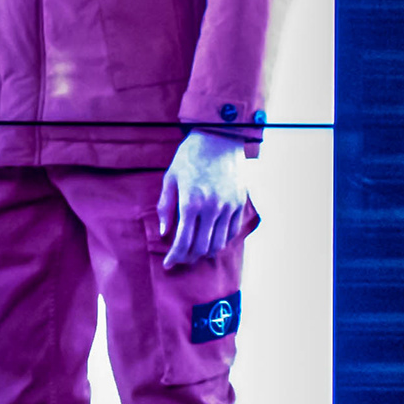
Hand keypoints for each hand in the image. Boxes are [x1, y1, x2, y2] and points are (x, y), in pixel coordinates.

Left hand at [153, 130, 256, 270]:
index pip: (182, 241)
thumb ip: (166, 208)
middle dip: (188, 258)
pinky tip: (212, 240)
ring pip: (218, 243)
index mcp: (190, 203)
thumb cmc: (190, 157)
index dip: (174, 257)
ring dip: (205, 252)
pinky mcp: (239, 204)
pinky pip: (231, 232)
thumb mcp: (170, 179)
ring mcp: (228, 207)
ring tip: (196, 253)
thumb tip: (164, 232)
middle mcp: (211, 208)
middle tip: (180, 260)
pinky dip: (221, 241)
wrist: (219, 139)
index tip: (168, 264)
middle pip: (201, 247)